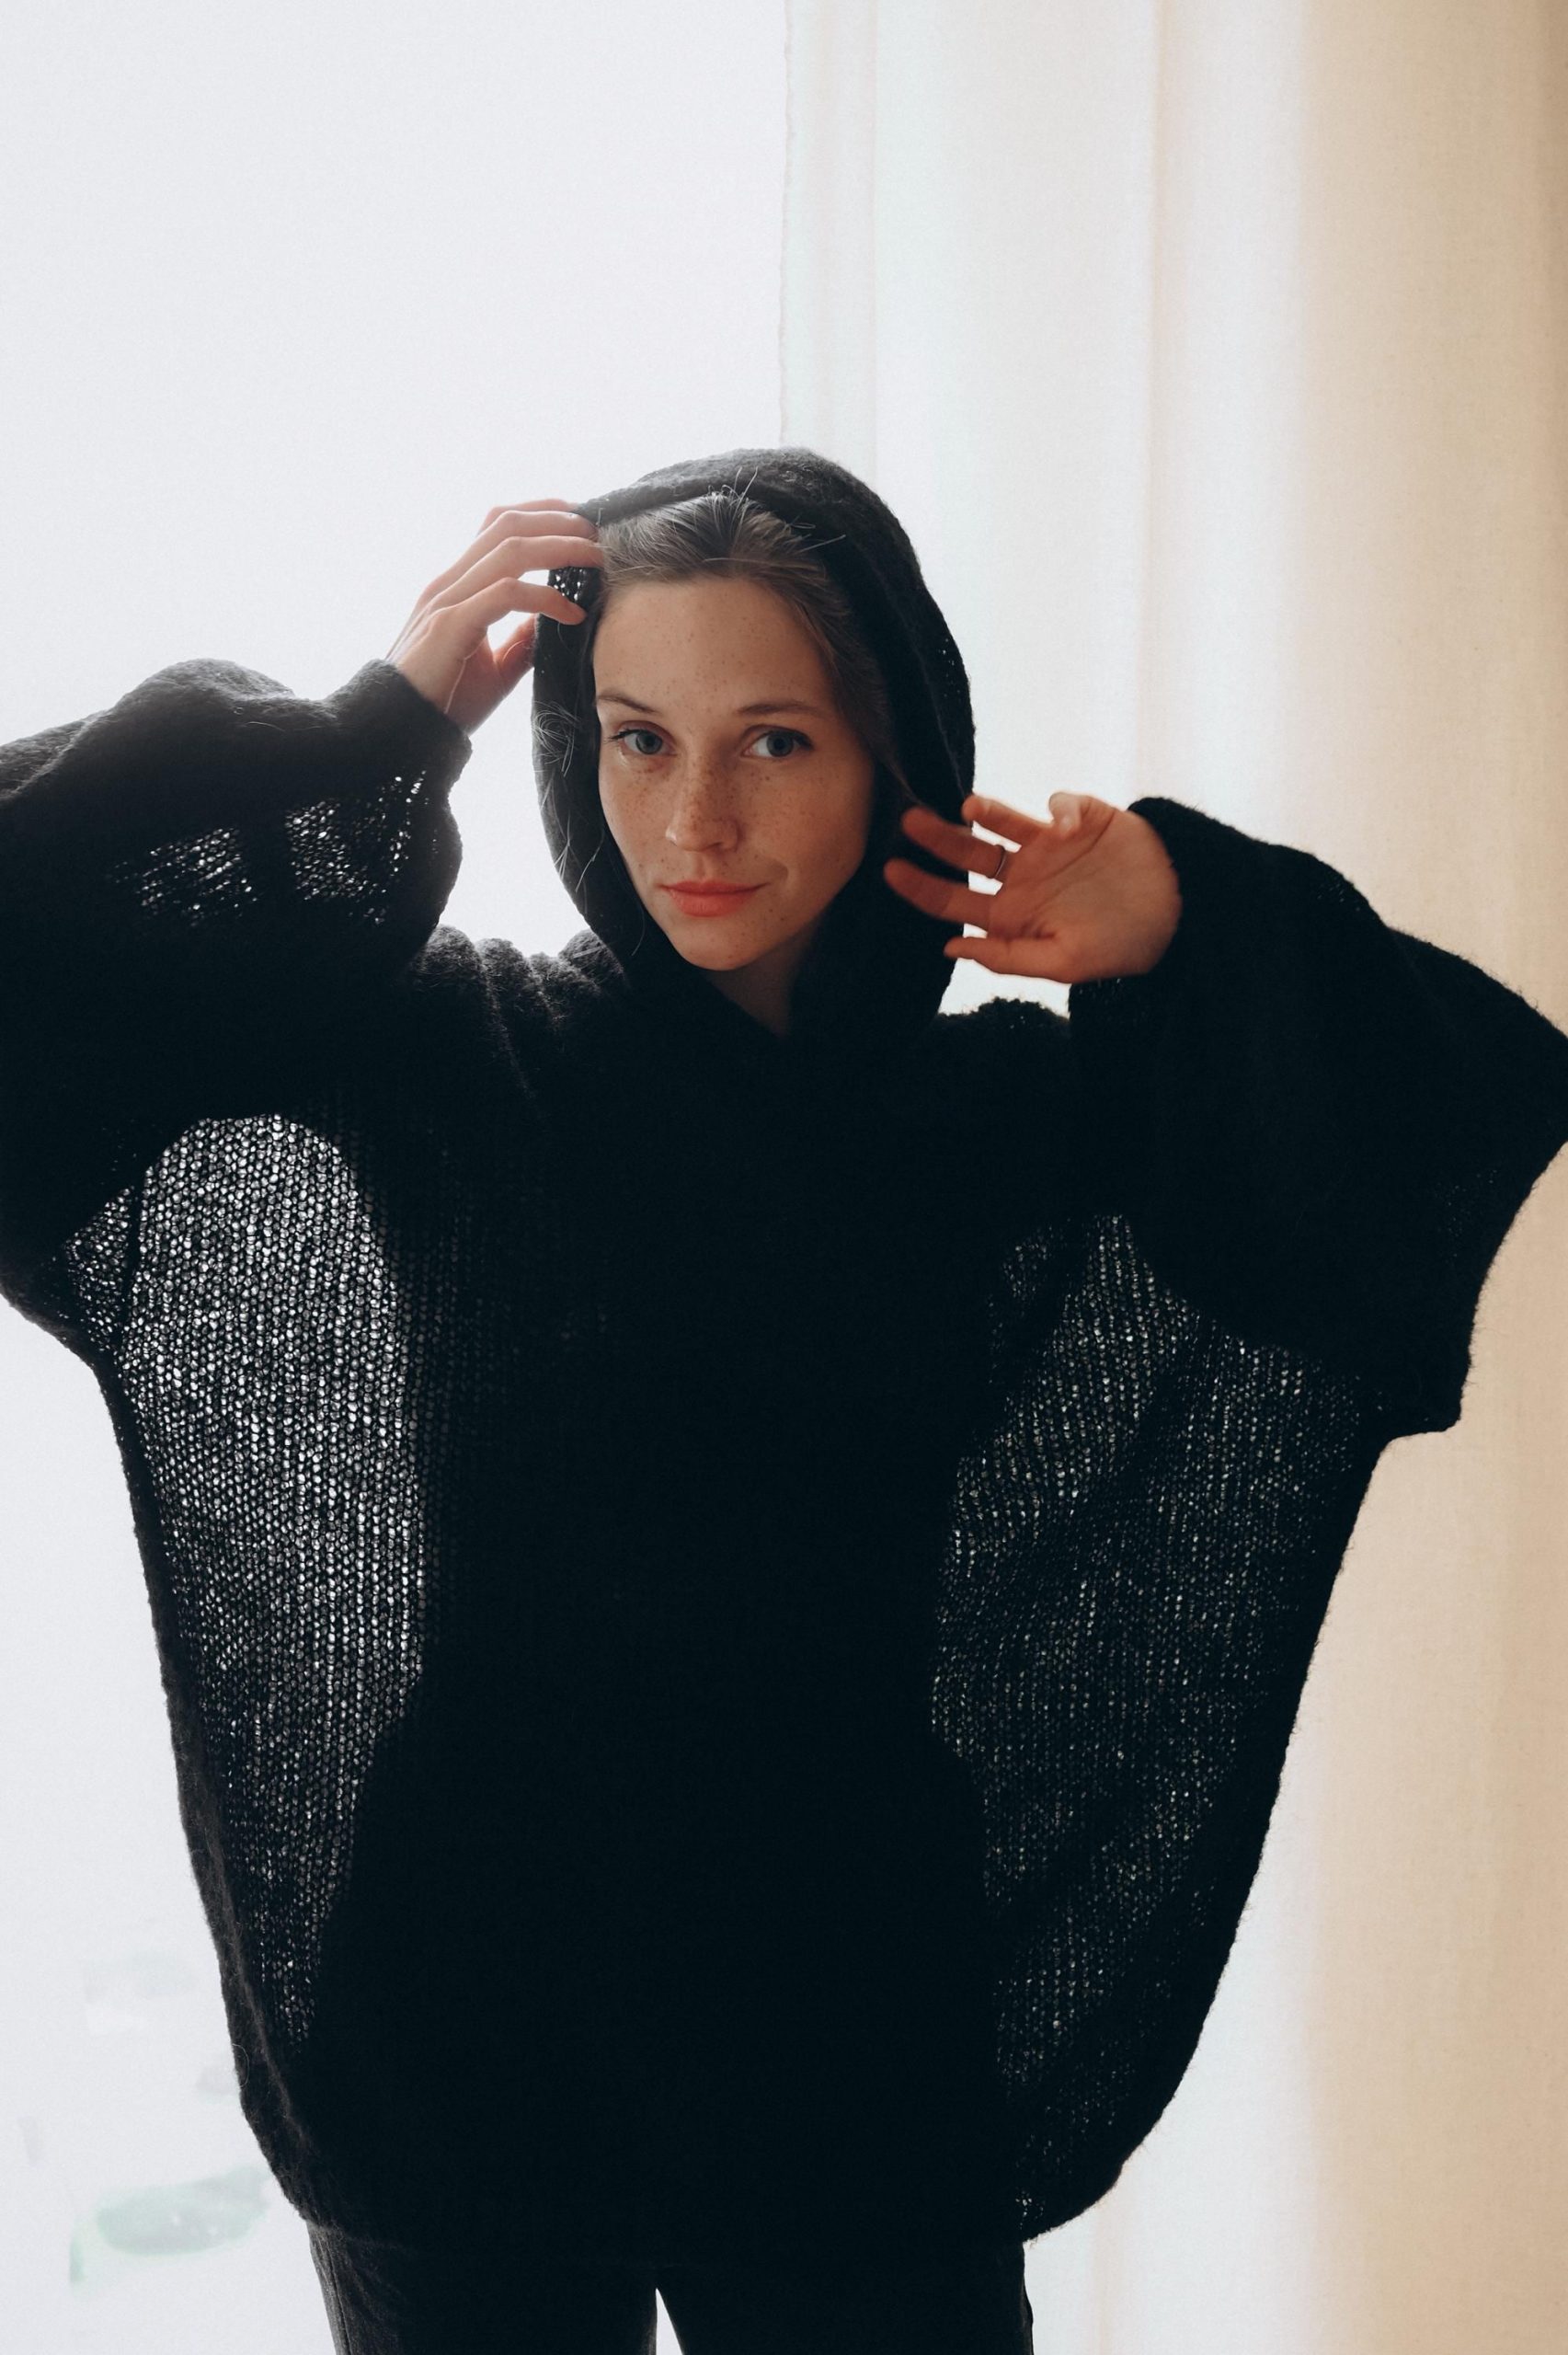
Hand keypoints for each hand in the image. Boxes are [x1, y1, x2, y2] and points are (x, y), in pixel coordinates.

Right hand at [386, 500, 603, 734]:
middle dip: (557, 520)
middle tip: (597, 533)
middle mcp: (450, 582)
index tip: (580, 521)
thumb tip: (552, 621)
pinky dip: (545, 597)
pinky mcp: (450, 626)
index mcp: (457, 585)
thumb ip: (520, 639)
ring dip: (559, 547)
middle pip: (507, 524)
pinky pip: (505, 594)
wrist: (402, 732)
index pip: (498, 526)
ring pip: (509, 549)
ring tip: (595, 559)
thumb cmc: (443, 702)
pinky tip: (572, 614)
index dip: (541, 512)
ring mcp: (447, 600)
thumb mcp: (494, 666)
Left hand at [882, 791, 1182, 981]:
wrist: (1179, 915)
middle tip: (907, 823)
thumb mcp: (1064, 963)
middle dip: (935, 840)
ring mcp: (1048, 847)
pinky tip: (1069, 825)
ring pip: (1000, 822)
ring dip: (981, 811)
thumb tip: (949, 947)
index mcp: (1011, 915)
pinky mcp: (1081, 819)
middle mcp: (1022, 878)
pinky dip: (1059, 809)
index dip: (920, 887)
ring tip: (967, 808)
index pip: (952, 901)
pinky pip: (1059, 805)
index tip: (891, 870)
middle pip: (965, 855)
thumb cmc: (1120, 946)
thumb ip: (1007, 957)